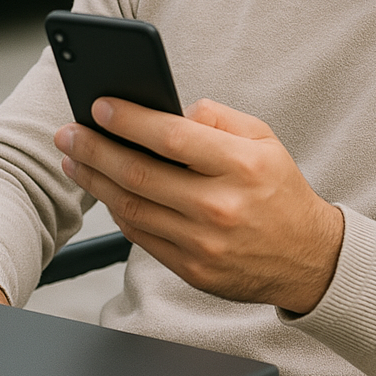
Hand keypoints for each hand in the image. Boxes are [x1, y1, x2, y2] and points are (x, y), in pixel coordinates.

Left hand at [54, 97, 344, 313]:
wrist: (307, 259)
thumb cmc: (279, 190)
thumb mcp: (264, 139)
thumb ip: (218, 117)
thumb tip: (172, 110)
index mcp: (240, 166)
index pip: (171, 137)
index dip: (129, 120)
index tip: (98, 106)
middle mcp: (219, 206)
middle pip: (139, 173)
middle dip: (94, 149)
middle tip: (68, 132)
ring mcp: (203, 243)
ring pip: (131, 207)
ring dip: (94, 181)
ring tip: (74, 159)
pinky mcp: (193, 270)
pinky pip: (141, 236)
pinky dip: (116, 210)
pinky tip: (103, 190)